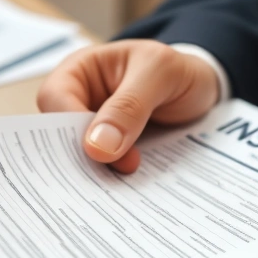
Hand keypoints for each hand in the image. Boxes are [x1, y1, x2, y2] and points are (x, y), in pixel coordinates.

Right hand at [37, 40, 220, 172]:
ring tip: (122, 185)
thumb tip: (97, 147)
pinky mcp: (109, 152)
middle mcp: (78, 100)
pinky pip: (100, 168)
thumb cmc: (177, 70)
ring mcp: (92, 129)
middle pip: (58, 134)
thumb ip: (130, 105)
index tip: (99, 153)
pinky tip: (127, 188)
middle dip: (81, 157)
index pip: (54, 99)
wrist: (204, 88)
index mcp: (80, 70)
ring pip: (78, 156)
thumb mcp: (160, 74)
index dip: (70, 128)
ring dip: (97, 172)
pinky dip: (111, 178)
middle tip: (109, 177)